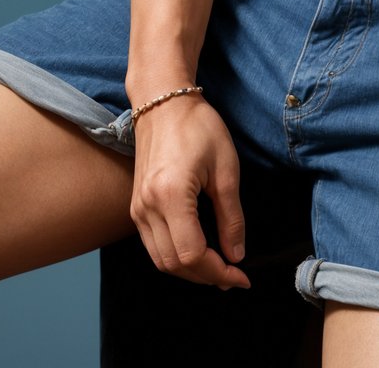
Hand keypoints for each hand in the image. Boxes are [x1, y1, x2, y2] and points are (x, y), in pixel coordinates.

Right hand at [129, 93, 249, 289]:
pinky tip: (197, 251)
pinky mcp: (136, 206)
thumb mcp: (226, 168)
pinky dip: (175, 256)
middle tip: (234, 276)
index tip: (241, 275)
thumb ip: (231, 216)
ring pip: (161, 260)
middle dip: (206, 276)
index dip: (218, 272)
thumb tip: (236, 254)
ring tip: (218, 267)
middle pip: (174, 264)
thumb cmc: (197, 126)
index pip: (191, 254)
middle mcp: (148, 207)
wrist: (163, 102)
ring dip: (190, 271)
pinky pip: (153, 246)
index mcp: (171, 196)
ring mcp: (138, 208)